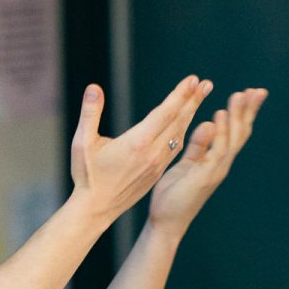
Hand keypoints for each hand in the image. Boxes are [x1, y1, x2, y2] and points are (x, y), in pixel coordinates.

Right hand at [70, 75, 212, 223]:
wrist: (96, 208)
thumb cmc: (87, 175)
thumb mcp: (82, 142)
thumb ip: (90, 113)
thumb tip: (93, 87)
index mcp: (137, 143)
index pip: (165, 113)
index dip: (180, 95)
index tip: (193, 79)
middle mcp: (153, 153)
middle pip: (178, 121)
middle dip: (193, 100)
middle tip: (206, 84)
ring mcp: (157, 164)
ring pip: (179, 134)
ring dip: (190, 115)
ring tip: (199, 98)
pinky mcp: (157, 172)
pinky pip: (175, 148)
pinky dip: (183, 132)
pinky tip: (185, 124)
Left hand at [148, 87, 268, 238]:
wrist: (165, 221)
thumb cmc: (174, 194)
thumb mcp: (187, 163)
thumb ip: (198, 145)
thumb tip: (209, 123)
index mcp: (217, 160)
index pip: (235, 132)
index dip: (244, 113)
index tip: (251, 93)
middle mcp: (221, 164)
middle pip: (240, 133)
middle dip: (249, 112)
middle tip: (257, 90)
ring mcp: (215, 171)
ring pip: (232, 140)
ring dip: (236, 117)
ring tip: (239, 96)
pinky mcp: (204, 176)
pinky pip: (215, 151)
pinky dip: (219, 133)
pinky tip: (219, 117)